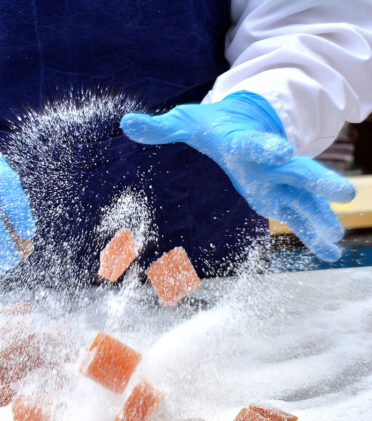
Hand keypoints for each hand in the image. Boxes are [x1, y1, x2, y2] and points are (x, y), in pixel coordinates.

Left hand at [121, 91, 354, 261]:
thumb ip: (160, 127)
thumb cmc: (214, 123)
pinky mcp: (281, 195)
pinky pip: (301, 215)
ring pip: (305, 200)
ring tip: (338, 239)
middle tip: (345, 193)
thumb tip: (125, 125)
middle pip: (297, 172)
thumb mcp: (188, 122)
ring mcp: (279, 180)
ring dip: (321, 218)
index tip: (281, 152)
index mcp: (244, 143)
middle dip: (319, 182)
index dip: (266, 148)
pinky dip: (315, 231)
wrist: (245, 120)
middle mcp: (269, 163)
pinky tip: (332, 248)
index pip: (255, 145)